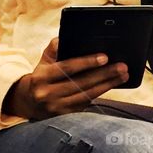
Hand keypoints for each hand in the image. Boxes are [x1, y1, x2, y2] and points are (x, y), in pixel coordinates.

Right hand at [4, 38, 128, 119]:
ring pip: (86, 95)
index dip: (87, 62)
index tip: (105, 56)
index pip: (67, 67)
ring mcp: (57, 108)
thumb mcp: (45, 57)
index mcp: (42, 77)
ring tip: (123, 75)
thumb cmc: (42, 73)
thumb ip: (56, 45)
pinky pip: (86, 104)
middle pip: (81, 83)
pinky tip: (112, 85)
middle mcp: (48, 94)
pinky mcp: (65, 117)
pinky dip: (100, 93)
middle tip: (122, 66)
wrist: (29, 101)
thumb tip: (69, 36)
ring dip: (107, 85)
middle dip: (104, 74)